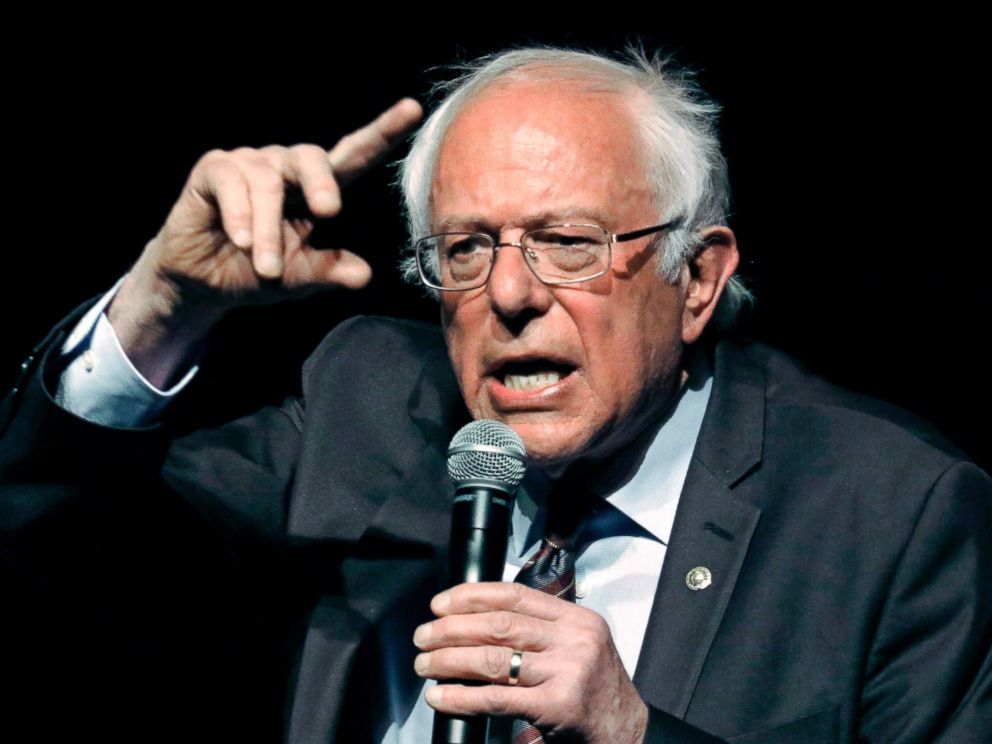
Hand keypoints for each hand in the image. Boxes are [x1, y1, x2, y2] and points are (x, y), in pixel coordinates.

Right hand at [107, 98, 422, 386]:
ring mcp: (249, 163)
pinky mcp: (215, 169)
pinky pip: (232, 182)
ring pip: (268, 184)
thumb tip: (364, 274)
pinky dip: (240, 215)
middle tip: (330, 211)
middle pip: (312, 156)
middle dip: (322, 182)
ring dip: (270, 232)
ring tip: (266, 267)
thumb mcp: (297, 277)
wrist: (202, 282)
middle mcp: (285, 168)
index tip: (413, 109)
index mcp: (315, 189)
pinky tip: (242, 241)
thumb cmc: (256, 271)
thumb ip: (328, 271)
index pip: (353, 155)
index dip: (383, 132)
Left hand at [413, 582, 648, 742]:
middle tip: (423, 637)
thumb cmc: (593, 690)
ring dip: (449, 660)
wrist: (626, 732)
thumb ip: (539, 629)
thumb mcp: (577, 645)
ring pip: (494, 658)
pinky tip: (441, 696)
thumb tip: (475, 618)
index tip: (440, 604)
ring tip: (425, 665)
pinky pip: (497, 698)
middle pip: (499, 625)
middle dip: (451, 629)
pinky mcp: (557, 707)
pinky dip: (462, 697)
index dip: (471, 596)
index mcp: (576, 619)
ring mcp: (568, 672)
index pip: (515, 595)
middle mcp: (574, 640)